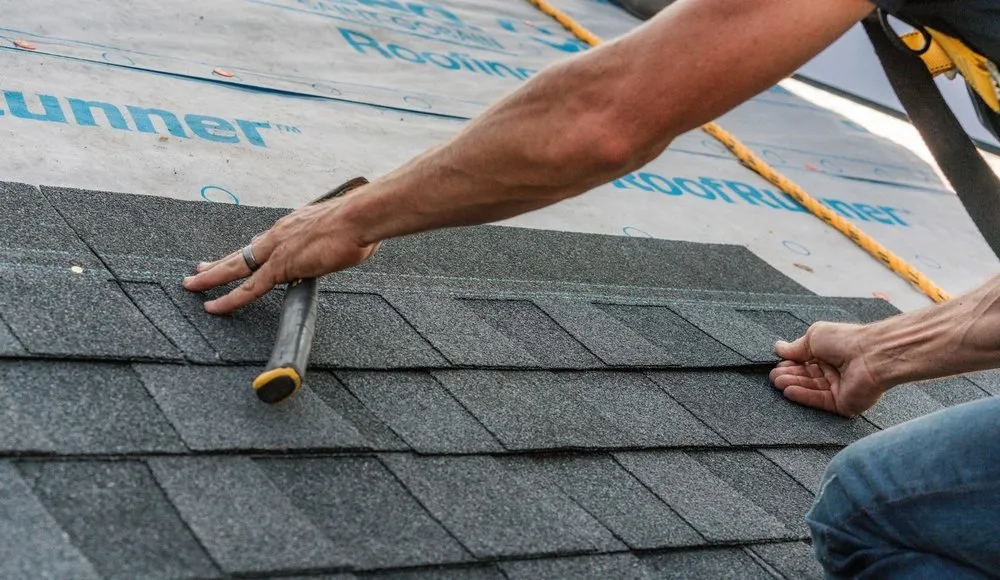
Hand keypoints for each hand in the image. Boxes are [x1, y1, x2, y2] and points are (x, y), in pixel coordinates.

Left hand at [182, 199, 379, 314]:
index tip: (239, 256)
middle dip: (219, 262)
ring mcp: (277, 250)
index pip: (264, 242)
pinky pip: (248, 287)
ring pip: (235, 266)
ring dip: (212, 276)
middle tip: (199, 269)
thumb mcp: (343, 231)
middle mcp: (279, 234)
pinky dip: (229, 299)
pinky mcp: (280, 266)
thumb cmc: (360, 222)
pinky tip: (214, 307)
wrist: (360, 217)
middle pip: (242, 252)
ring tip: (192, 285)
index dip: (249, 252)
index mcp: (294, 225)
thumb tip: (350, 246)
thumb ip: (336, 242)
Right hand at [769, 322, 884, 417]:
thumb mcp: (814, 336)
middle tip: (773, 376)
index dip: (790, 364)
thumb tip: (778, 347)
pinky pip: (819, 400)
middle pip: (805, 377)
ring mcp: (838, 388)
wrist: (871, 355)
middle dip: (789, 376)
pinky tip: (789, 391)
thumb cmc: (846, 340)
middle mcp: (834, 371)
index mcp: (829, 354)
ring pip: (810, 389)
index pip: (804, 362)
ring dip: (793, 385)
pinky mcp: (842, 404)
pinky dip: (803, 396)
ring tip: (777, 382)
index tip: (777, 364)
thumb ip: (796, 346)